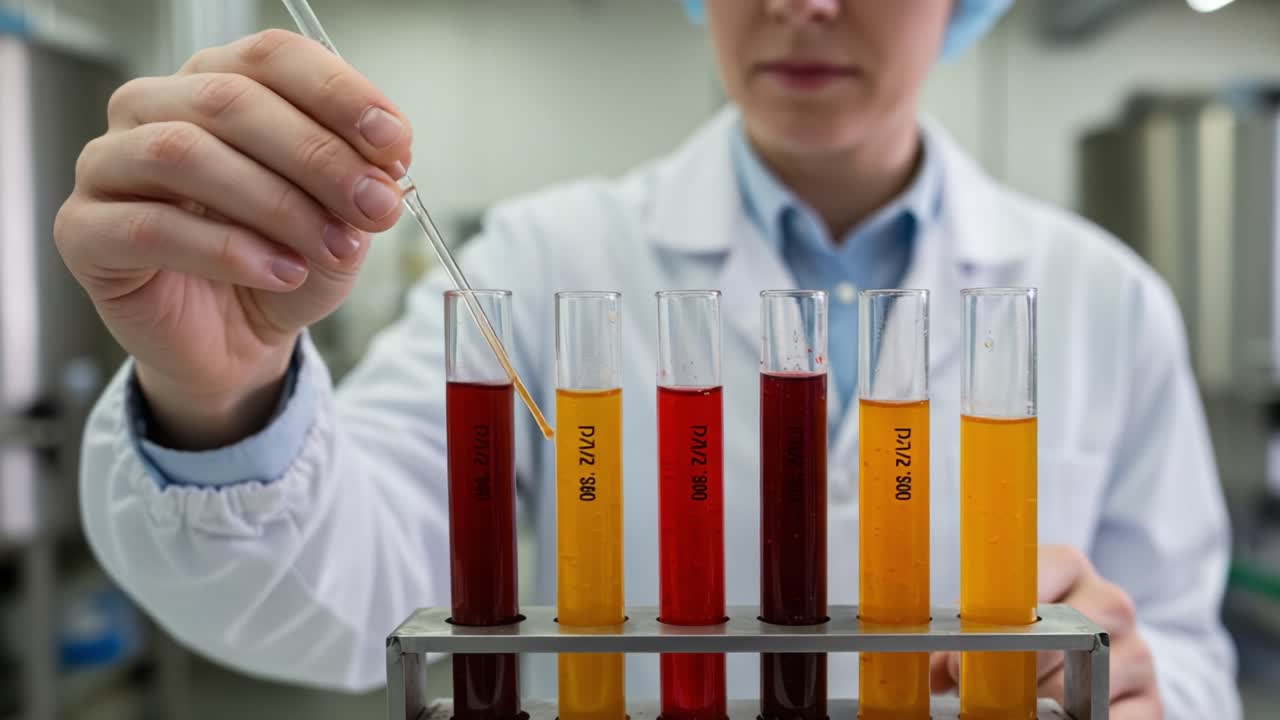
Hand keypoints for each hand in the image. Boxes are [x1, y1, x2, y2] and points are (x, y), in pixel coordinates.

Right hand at [55, 30, 411, 447]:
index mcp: (216, 83)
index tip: (396, 144)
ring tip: (334, 247)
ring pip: (184, 154)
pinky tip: (282, 273)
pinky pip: (150, 227)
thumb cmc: (283, 265)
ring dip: (276, 203)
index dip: (338, 93)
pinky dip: (229, 250)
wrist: (238, 343)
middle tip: (377, 206)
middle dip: (319, 156)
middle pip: (230, 101)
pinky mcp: (84, 231)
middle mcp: (152, 109)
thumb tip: (383, 162)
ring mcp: (108, 165)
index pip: (271, 57)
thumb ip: (356, 183)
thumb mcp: (340, 221)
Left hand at [929, 545, 1161, 718]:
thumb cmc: (1030, 629)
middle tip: (983, 694)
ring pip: (1085, 683)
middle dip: (1015, 673)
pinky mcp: (1152, 698)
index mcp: (1065, 565)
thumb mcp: (994, 620)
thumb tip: (930, 670)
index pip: (1028, 588)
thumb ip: (962, 636)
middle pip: (1063, 638)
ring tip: (1023, 707)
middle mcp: (1108, 601)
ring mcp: (1137, 650)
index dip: (992, 632)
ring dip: (1045, 705)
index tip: (961, 665)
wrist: (1096, 649)